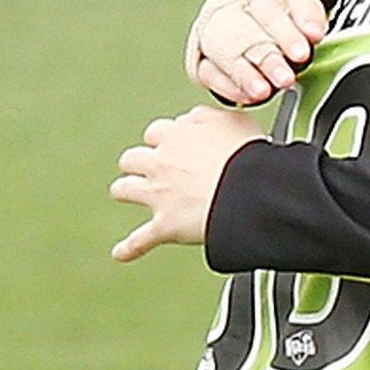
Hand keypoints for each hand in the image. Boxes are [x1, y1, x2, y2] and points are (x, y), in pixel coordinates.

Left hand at [110, 106, 266, 260]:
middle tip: (151, 168)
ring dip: (125, 191)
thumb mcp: (234, 120)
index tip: (176, 145)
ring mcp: (159, 194)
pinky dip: (130, 248)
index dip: (166, 139)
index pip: (158, 132)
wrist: (248, 191)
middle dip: (139, 162)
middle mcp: (161, 163)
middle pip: (133, 158)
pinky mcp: (165, 225)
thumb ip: (208, 116)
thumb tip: (196, 117)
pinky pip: (141, 239)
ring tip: (127, 194)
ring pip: (125, 189)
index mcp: (177, 136)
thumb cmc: (247, 155)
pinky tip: (121, 253)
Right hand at [186, 0, 326, 104]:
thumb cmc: (273, 20)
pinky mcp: (198, 63)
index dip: (286, 34)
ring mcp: (209, 38)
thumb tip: (314, 32)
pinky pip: (208, 74)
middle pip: (245, 35)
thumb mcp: (297, 10)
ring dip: (244, 75)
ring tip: (263, 91)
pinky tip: (246, 96)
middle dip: (266, 59)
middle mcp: (226, 14)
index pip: (268, 12)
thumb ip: (309, 17)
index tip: (302, 53)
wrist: (238, 20)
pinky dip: (228, 86)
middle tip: (285, 78)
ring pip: (223, 54)